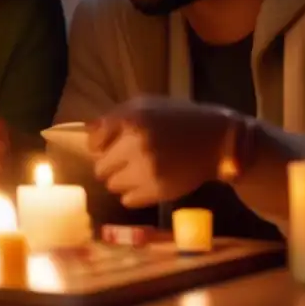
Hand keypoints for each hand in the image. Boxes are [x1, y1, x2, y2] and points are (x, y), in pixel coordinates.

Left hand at [88, 96, 241, 207]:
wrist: (218, 140)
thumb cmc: (177, 119)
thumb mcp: (144, 105)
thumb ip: (113, 117)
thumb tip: (86, 134)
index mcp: (130, 119)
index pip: (92, 143)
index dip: (100, 146)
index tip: (111, 146)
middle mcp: (136, 144)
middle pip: (100, 168)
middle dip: (111, 165)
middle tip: (127, 161)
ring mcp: (147, 169)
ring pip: (112, 186)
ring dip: (122, 180)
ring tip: (140, 171)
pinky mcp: (159, 190)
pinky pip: (128, 200)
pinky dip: (134, 194)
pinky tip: (148, 182)